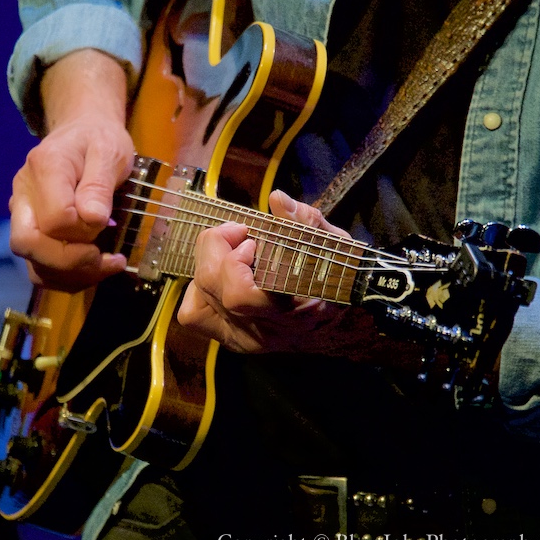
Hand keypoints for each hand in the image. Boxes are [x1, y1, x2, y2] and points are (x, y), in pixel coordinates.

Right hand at [9, 50, 133, 291]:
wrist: (84, 133)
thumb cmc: (99, 140)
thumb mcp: (111, 151)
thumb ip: (99, 184)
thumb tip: (93, 219)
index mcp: (44, 168)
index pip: (54, 218)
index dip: (84, 230)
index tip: (107, 220)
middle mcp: (23, 194)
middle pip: (27, 244)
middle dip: (70, 262)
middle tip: (105, 258)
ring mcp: (22, 216)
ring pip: (33, 264)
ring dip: (72, 276)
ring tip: (107, 266)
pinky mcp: (31, 233)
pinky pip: (41, 269)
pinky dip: (68, 278)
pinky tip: (93, 269)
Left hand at [177, 190, 380, 356]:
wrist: (346, 326)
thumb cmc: (339, 280)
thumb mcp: (334, 247)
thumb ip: (306, 223)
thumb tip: (277, 199)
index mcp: (289, 311)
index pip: (237, 295)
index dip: (234, 260)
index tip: (253, 238)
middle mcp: (260, 330)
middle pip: (210, 287)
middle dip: (216, 247)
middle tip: (240, 234)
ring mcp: (242, 339)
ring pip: (196, 302)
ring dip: (207, 267)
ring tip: (232, 254)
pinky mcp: (230, 339)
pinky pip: (193, 315)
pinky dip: (198, 291)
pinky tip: (223, 277)